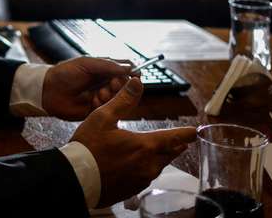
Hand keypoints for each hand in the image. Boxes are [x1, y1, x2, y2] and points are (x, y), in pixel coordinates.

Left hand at [41, 56, 132, 120]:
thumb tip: (129, 67)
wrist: (48, 90)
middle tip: (111, 84)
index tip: (132, 76)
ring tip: (99, 93)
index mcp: (105, 69)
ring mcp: (103, 96)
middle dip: (121, 85)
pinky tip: (93, 101)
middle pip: (126, 85)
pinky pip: (109, 110)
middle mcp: (106, 82)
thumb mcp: (86, 63)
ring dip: (112, 96)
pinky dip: (103, 105)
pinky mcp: (97, 110)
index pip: (127, 69)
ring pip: (119, 98)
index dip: (132, 73)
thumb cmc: (65, 72)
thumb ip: (107, 65)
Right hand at [69, 77, 197, 206]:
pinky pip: (147, 177)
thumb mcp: (103, 117)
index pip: (173, 138)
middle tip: (181, 142)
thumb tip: (137, 81)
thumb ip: (123, 100)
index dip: (185, 134)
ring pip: (158, 166)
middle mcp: (148, 165)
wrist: (76, 178)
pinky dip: (147, 168)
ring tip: (163, 152)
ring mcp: (141, 179)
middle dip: (175, 146)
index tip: (195, 131)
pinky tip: (140, 165)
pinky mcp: (133, 189)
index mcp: (144, 146)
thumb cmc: (88, 148)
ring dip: (161, 157)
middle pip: (169, 154)